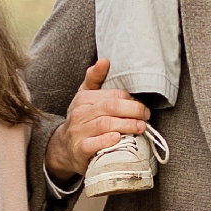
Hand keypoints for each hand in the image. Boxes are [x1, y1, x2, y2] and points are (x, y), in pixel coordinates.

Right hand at [45, 56, 153, 185]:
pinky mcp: (79, 149)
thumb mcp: (85, 97)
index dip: (131, 101)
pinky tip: (118, 138)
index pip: (112, 95)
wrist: (65, 148)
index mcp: (83, 98)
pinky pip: (93, 144)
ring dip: (126, 125)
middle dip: (133, 111)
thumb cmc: (82, 120)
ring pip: (105, 124)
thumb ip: (95, 79)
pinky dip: (107, 141)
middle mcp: (79, 113)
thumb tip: (105, 60)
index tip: (143, 108)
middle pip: (110, 107)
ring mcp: (77, 132)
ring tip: (140, 128)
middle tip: (146, 117)